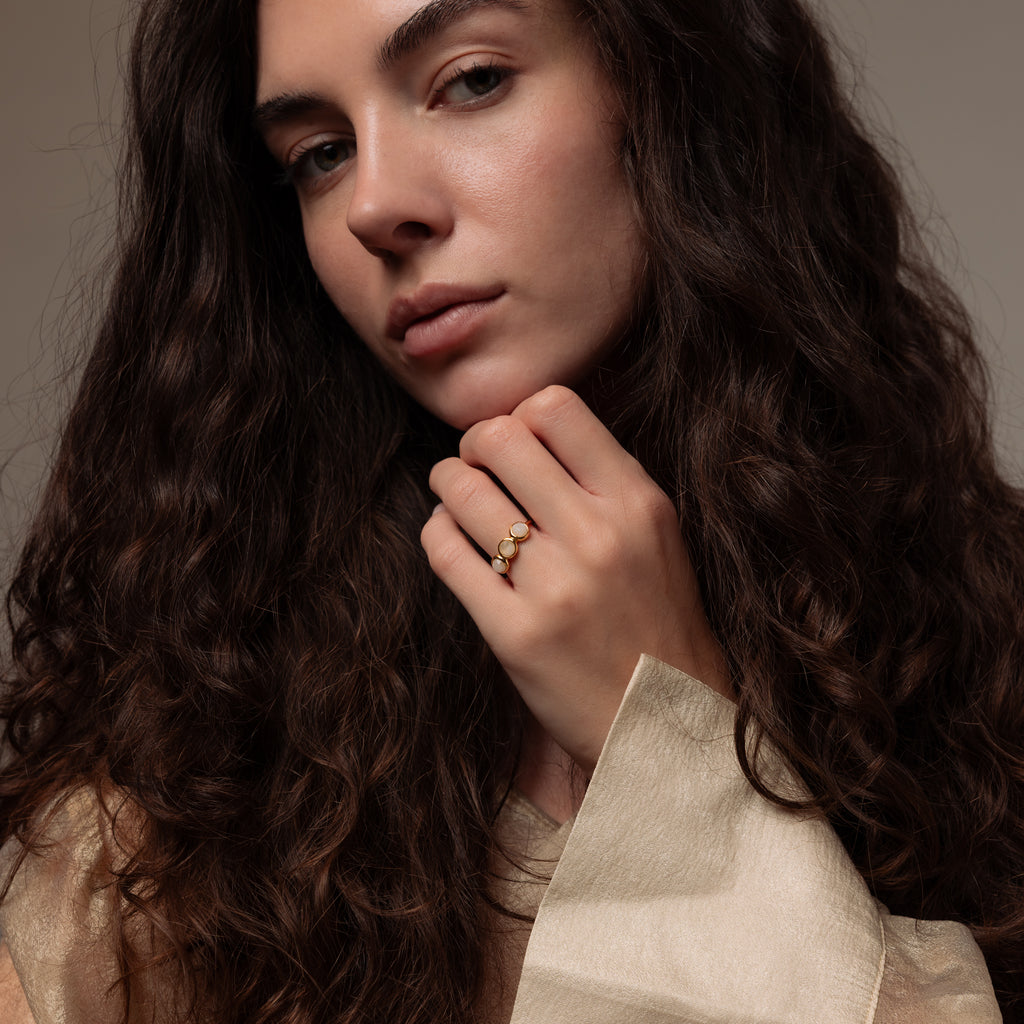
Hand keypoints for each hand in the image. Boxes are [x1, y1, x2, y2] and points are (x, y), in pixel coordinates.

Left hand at [420, 386, 729, 770]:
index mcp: (638, 503)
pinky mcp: (515, 634)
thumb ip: (603, 481)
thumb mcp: (656, 537)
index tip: (516, 443)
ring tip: (458, 502)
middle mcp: (599, 536)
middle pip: (499, 437)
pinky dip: (437, 534)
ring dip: (448, 486)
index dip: (521, 416)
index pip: (555, 406)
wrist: (665, 725)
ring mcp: (555, 587)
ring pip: (462, 489)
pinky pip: (445, 551)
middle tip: (477, 467)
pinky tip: (453, 541)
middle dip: (474, 445)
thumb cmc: (656, 624)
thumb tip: (525, 427)